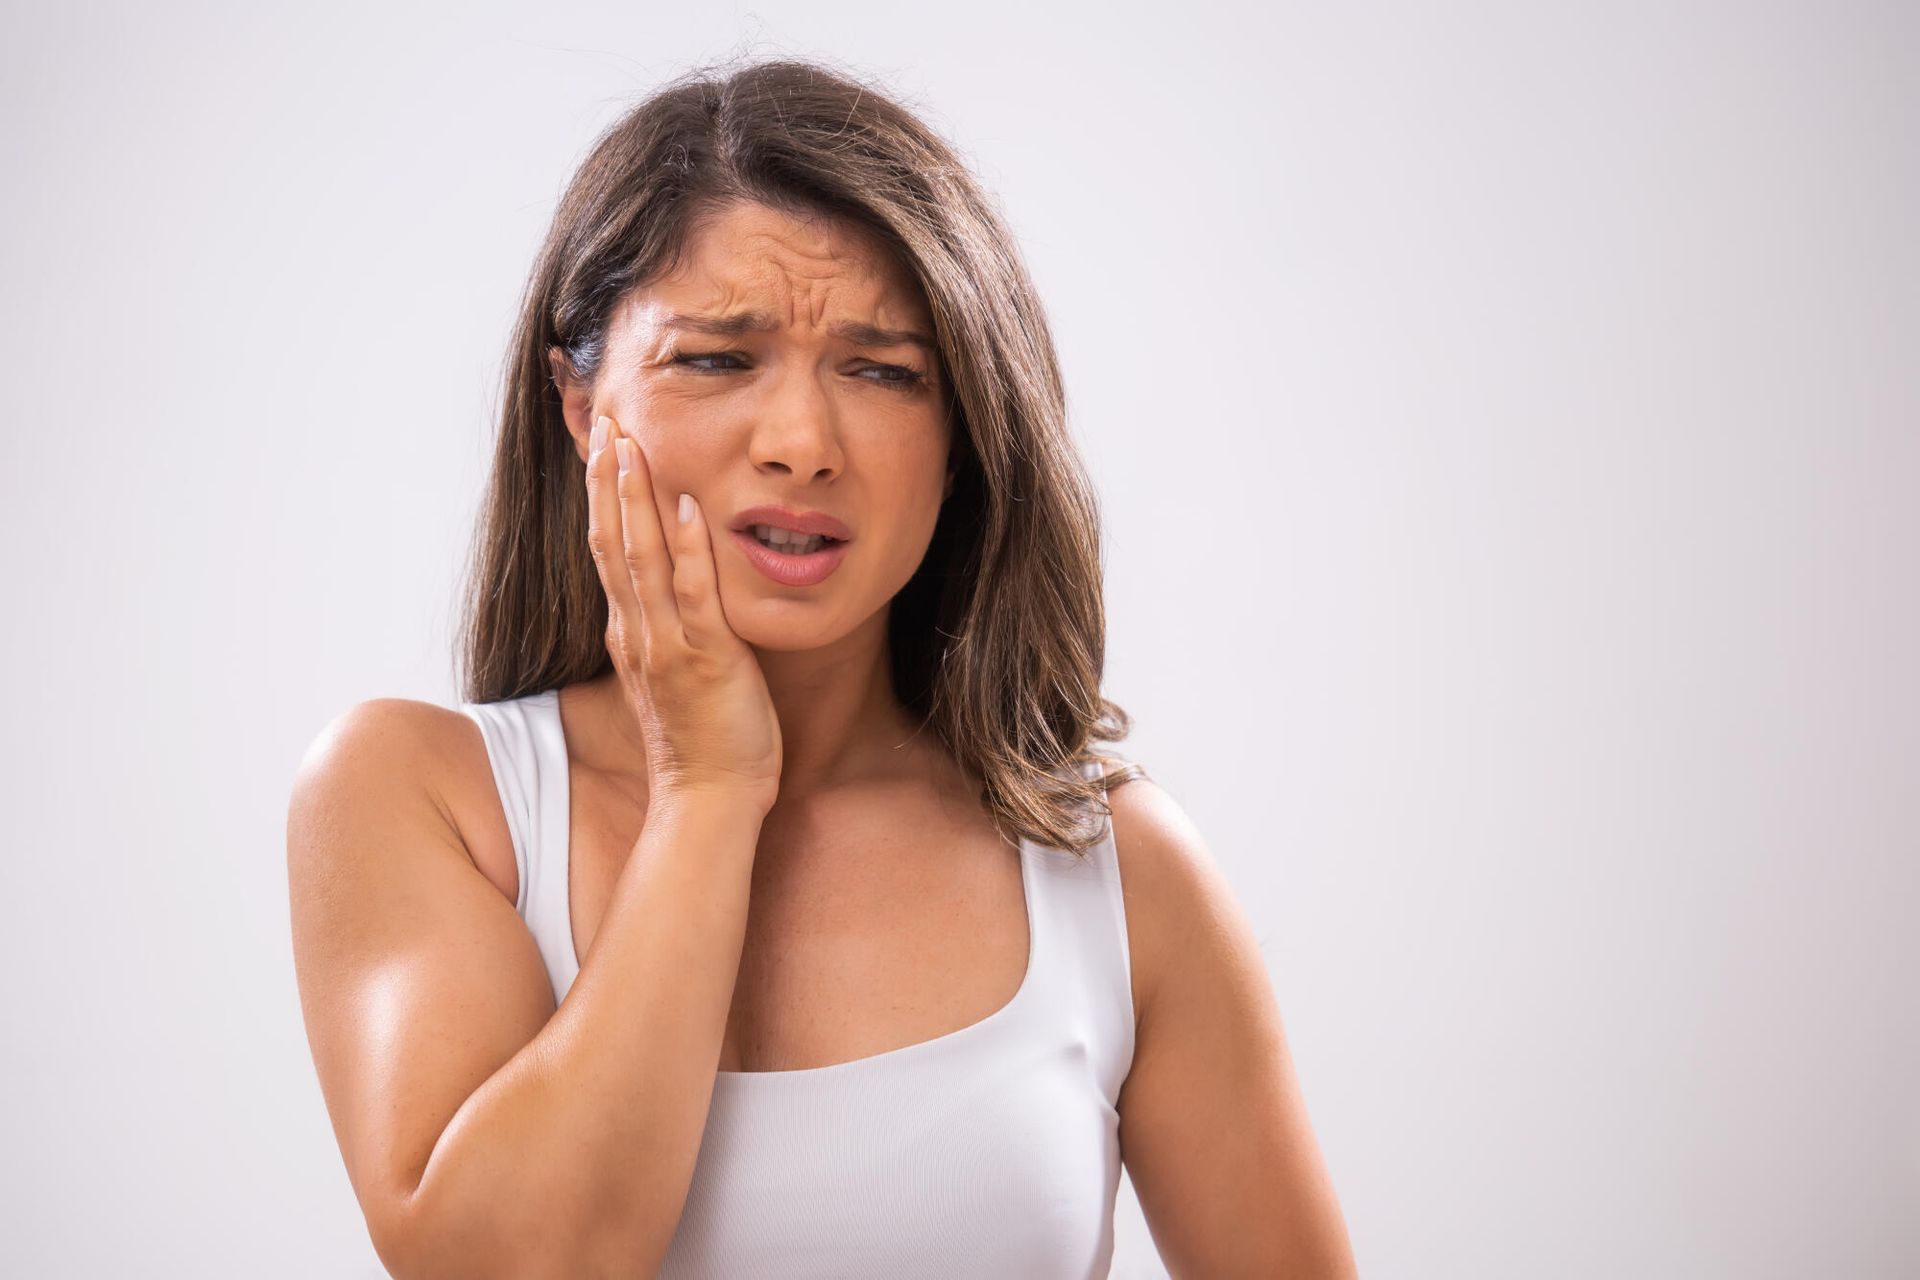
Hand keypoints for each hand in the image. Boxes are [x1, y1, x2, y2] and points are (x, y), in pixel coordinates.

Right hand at [584, 414, 781, 808]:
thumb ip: (665, 628)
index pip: (606, 549)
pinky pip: (693, 594)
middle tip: (605, 422)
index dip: (602, 495)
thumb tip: (668, 592)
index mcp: (630, 632)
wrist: (708, 798)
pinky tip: (686, 504)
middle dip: (608, 480)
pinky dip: (688, 548)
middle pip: (611, 541)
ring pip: (641, 558)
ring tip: (629, 445)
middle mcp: (638, 632)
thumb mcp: (673, 672)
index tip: (601, 445)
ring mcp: (667, 644)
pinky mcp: (705, 659)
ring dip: (634, 498)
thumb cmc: (702, 740)